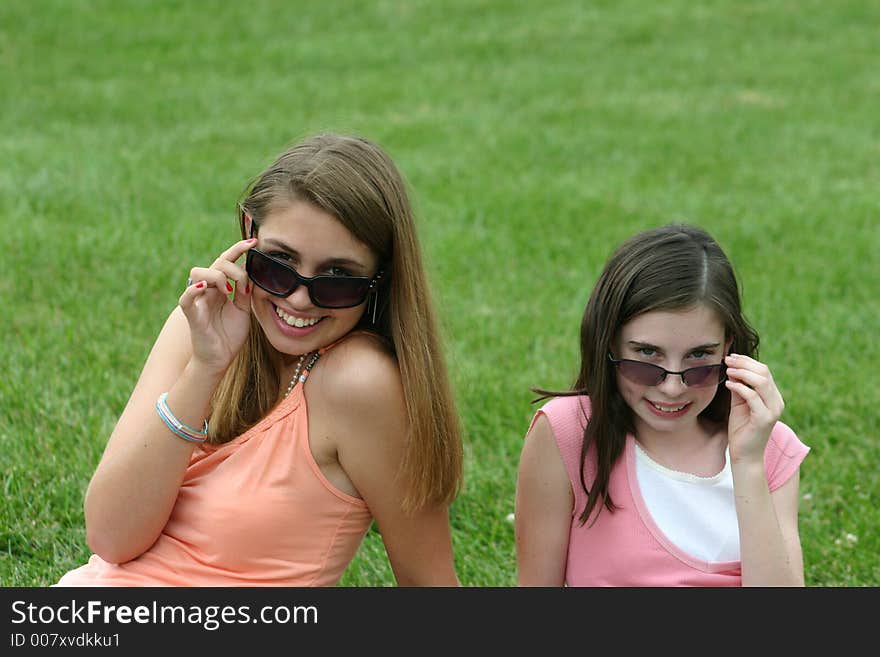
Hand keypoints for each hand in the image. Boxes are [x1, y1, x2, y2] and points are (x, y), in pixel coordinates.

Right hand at [178, 238, 256, 373]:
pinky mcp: (192, 314)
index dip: (238, 249)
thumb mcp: (244, 310)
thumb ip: (246, 291)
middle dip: (231, 266)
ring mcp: (198, 300)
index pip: (226, 261)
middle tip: (242, 285)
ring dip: (216, 276)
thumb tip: (251, 271)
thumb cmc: (230, 334)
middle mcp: (208, 290)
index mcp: (220, 287)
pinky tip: (206, 287)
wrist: (220, 359)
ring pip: (198, 272)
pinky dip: (194, 289)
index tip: (254, 242)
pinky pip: (186, 297)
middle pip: (214, 262)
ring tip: (229, 292)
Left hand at [724, 354, 784, 463]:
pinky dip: (740, 388)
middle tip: (727, 360)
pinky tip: (729, 384)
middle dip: (744, 363)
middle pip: (764, 373)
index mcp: (772, 396)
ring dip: (742, 373)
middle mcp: (776, 401)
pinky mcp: (764, 419)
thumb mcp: (739, 403)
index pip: (764, 371)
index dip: (747, 361)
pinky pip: (753, 398)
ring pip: (761, 382)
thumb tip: (732, 369)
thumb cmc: (741, 428)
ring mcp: (772, 410)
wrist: (745, 454)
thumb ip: (739, 387)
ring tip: (728, 370)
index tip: (730, 357)